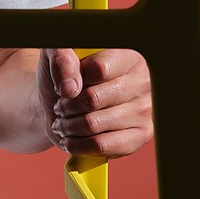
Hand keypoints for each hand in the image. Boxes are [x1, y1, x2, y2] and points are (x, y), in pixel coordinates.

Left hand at [36, 48, 152, 157]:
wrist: (63, 100)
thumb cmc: (64, 72)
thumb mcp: (54, 53)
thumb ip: (60, 58)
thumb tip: (70, 87)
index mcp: (125, 54)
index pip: (99, 70)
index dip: (73, 80)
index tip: (62, 87)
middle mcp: (142, 80)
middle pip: (94, 99)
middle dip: (67, 107)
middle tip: (60, 107)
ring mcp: (145, 109)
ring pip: (95, 124)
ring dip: (69, 127)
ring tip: (63, 122)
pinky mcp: (141, 134)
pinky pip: (104, 146)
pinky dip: (78, 145)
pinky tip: (69, 139)